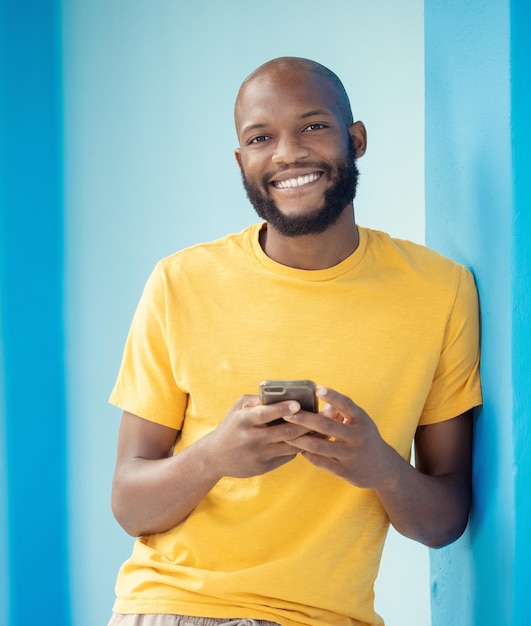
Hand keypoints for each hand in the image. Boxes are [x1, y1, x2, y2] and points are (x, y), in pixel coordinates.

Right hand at [204, 395, 314, 478]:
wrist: (215, 457)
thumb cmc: (232, 425)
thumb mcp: (238, 409)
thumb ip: (257, 400)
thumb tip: (282, 394)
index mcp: (244, 420)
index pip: (265, 413)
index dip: (282, 408)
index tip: (298, 404)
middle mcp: (252, 439)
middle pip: (285, 432)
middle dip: (306, 424)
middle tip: (323, 416)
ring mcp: (259, 455)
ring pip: (291, 446)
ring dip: (309, 438)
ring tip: (323, 429)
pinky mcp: (264, 467)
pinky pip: (287, 456)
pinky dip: (300, 447)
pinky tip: (311, 440)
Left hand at [283, 386, 398, 489]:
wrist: (384, 469)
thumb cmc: (365, 437)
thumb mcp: (359, 422)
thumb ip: (340, 410)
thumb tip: (318, 394)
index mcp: (361, 420)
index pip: (346, 404)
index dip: (333, 396)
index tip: (318, 389)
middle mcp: (357, 436)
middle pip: (326, 426)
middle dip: (303, 419)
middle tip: (286, 413)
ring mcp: (351, 455)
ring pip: (319, 446)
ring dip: (299, 439)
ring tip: (284, 433)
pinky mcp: (345, 471)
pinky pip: (321, 461)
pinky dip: (307, 454)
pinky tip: (297, 448)